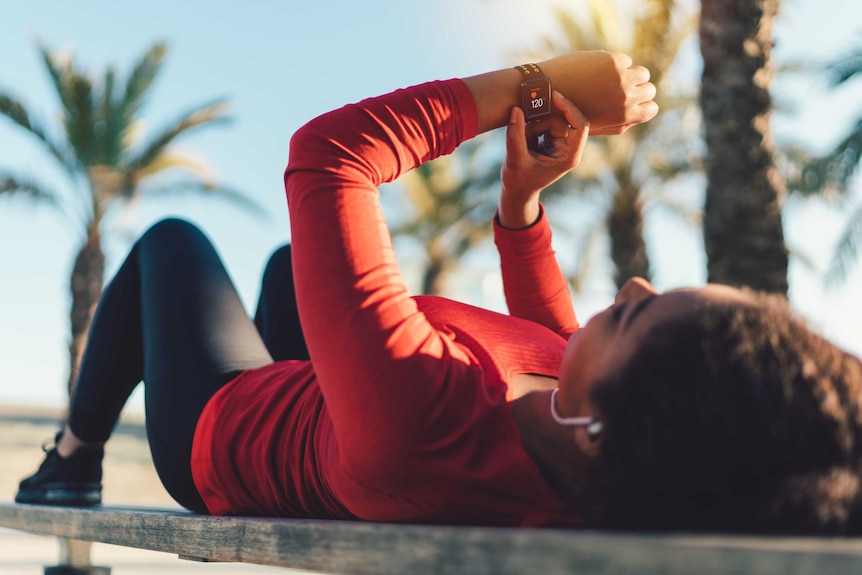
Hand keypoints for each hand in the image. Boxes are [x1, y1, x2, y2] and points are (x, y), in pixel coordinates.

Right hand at [498, 91, 589, 228]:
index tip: (554, 97)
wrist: (517, 191)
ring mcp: (560, 144)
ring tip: (523, 143)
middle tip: (527, 118)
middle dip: (542, 121)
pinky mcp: (551, 141)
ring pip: (551, 121)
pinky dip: (531, 129)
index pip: (580, 126)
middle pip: (562, 121)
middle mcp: (568, 149)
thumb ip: (515, 135)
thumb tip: (516, 110)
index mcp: (569, 157)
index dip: (569, 108)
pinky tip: (526, 143)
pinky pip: (543, 124)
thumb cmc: (519, 181)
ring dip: (533, 127)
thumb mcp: (514, 159)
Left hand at [541, 51, 657, 134]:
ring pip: (642, 73)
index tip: (633, 101)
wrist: (548, 93)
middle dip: (639, 88)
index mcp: (625, 116)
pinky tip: (599, 68)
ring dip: (631, 74)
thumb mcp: (598, 126)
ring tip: (614, 77)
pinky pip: (626, 60)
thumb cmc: (570, 113)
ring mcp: (621, 78)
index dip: (643, 104)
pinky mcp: (613, 61)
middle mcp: (627, 98)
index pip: (652, 108)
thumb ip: (620, 123)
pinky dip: (616, 64)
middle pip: (650, 89)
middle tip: (623, 87)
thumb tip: (639, 113)